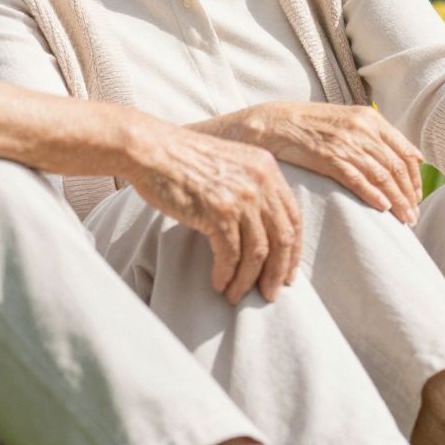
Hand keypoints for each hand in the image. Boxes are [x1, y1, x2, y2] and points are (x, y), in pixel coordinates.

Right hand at [125, 128, 302, 304]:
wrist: (151, 149)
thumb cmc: (183, 159)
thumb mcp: (231, 163)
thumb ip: (251, 187)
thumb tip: (260, 230)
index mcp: (267, 168)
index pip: (293, 217)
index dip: (293, 250)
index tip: (287, 273)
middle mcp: (260, 182)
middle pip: (282, 238)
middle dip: (277, 272)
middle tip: (269, 294)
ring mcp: (241, 197)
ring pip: (257, 252)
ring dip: (247, 280)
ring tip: (236, 295)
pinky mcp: (218, 212)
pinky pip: (230, 255)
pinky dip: (226, 274)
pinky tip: (218, 283)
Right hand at [215, 101, 422, 222]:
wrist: (272, 122)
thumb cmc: (308, 126)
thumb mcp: (346, 122)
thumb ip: (374, 137)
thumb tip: (407, 158)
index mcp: (369, 119)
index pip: (405, 151)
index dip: (415, 178)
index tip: (417, 197)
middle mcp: (361, 128)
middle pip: (397, 166)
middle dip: (410, 194)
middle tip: (414, 215)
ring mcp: (344, 142)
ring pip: (382, 175)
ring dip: (398, 200)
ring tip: (405, 220)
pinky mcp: (327, 156)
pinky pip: (358, 178)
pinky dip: (374, 194)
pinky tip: (383, 208)